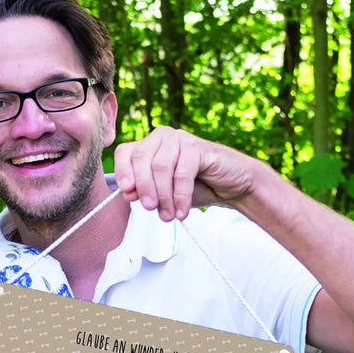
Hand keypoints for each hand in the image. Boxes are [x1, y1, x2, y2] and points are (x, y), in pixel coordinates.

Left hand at [113, 126, 255, 221]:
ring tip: (168, 215)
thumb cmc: (195, 188)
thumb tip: (127, 193)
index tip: (126, 192)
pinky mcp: (198, 147)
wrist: (231, 186)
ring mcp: (180, 139)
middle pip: (141, 158)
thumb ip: (144, 192)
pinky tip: (182, 212)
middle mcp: (162, 137)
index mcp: (149, 145)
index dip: (122, 171)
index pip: (125, 152)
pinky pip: (182, 174)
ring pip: (160, 167)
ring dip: (163, 196)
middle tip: (150, 209)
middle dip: (143, 187)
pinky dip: (180, 197)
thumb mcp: (163, 194)